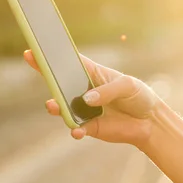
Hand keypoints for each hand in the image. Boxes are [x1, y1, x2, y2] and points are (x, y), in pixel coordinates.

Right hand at [23, 50, 160, 146]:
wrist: (150, 122)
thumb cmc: (139, 96)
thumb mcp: (128, 86)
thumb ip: (107, 90)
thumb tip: (86, 99)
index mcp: (92, 73)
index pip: (69, 63)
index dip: (51, 57)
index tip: (32, 51)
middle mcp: (84, 90)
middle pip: (60, 83)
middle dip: (46, 76)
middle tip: (37, 70)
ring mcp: (84, 110)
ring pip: (63, 107)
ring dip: (56, 107)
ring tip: (53, 105)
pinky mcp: (89, 128)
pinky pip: (76, 129)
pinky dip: (74, 130)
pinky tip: (76, 131)